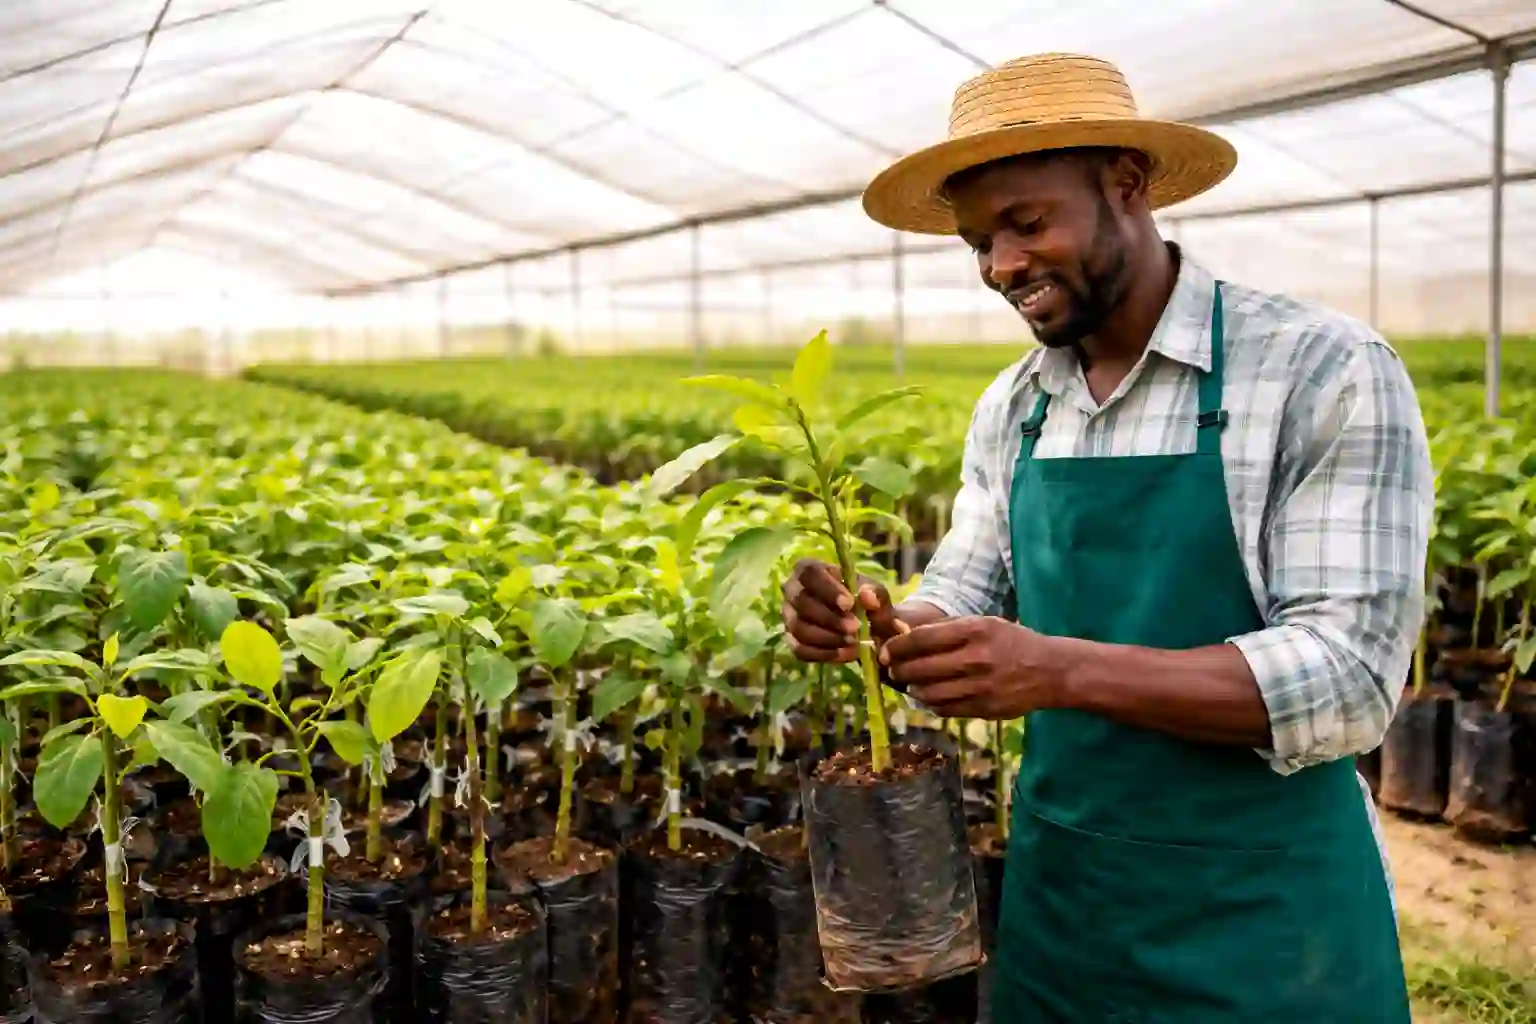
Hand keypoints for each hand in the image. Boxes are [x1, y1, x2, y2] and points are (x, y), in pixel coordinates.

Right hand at [781, 559, 908, 663]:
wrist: (861, 623)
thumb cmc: (862, 599)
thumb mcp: (875, 593)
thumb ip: (876, 594)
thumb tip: (867, 597)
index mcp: (809, 569)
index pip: (809, 573)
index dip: (827, 590)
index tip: (849, 605)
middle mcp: (792, 590)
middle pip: (803, 603)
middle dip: (831, 619)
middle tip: (856, 628)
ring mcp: (789, 615)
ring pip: (800, 629)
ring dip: (829, 639)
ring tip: (854, 644)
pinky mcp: (791, 639)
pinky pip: (800, 650)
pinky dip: (825, 654)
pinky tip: (846, 655)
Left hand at [878, 616, 1064, 718]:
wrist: (1051, 671)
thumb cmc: (1012, 642)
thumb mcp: (985, 623)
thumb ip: (948, 629)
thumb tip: (907, 635)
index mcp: (974, 631)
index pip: (921, 639)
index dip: (896, 647)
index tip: (885, 651)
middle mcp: (975, 659)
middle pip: (920, 669)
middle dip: (899, 670)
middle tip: (893, 670)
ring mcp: (980, 687)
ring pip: (928, 693)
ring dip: (913, 689)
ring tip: (911, 684)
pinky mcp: (984, 709)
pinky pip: (945, 709)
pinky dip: (931, 703)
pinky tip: (931, 696)